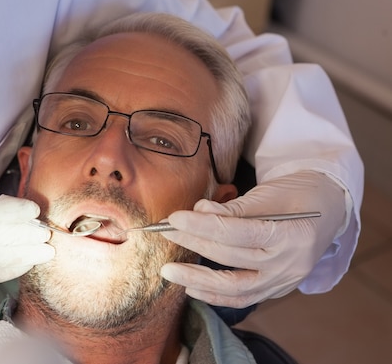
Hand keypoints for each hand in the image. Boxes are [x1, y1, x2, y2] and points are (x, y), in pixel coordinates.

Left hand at [160, 171, 345, 307]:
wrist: (328, 210)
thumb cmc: (296, 196)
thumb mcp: (269, 194)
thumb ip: (234, 207)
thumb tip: (198, 210)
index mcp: (291, 234)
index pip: (237, 232)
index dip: (203, 225)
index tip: (174, 218)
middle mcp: (289, 264)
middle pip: (231, 257)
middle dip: (194, 243)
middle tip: (165, 234)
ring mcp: (284, 281)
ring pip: (235, 288)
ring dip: (198, 280)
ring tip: (169, 270)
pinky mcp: (276, 289)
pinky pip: (243, 298)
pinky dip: (216, 295)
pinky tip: (191, 288)